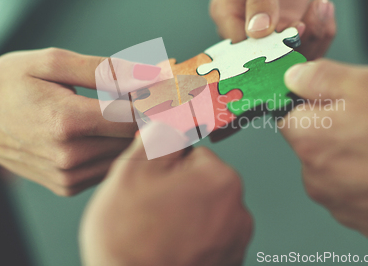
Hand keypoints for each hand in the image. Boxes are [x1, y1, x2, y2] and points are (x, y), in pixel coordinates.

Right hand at [0, 48, 155, 195]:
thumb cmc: (10, 84)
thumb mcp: (54, 63)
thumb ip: (106, 69)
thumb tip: (151, 72)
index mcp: (67, 122)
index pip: (134, 117)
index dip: (155, 103)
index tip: (164, 90)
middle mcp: (69, 155)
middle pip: (133, 139)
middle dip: (148, 117)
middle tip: (149, 97)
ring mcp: (68, 176)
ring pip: (124, 156)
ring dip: (132, 135)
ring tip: (121, 111)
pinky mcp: (67, 186)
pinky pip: (109, 168)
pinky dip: (114, 150)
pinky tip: (103, 132)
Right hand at [80, 122, 252, 265]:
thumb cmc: (128, 236)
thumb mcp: (134, 169)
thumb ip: (159, 137)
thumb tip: (171, 117)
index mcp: (221, 179)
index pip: (193, 154)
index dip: (165, 168)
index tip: (149, 187)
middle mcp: (238, 210)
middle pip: (200, 184)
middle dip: (176, 192)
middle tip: (148, 213)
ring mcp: (235, 242)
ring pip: (203, 212)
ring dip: (183, 218)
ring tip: (156, 235)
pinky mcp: (228, 264)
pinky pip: (207, 239)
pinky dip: (191, 242)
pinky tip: (167, 250)